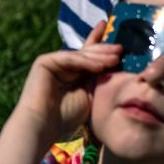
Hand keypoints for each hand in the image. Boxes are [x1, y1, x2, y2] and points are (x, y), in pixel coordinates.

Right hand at [14, 20, 121, 142]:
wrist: (42, 127)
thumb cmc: (65, 118)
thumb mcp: (89, 96)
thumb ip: (97, 80)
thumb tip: (115, 64)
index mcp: (73, 74)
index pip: (89, 56)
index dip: (101, 44)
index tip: (116, 36)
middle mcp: (63, 66)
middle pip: (86, 53)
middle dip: (104, 50)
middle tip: (121, 48)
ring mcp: (52, 62)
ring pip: (80, 55)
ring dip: (99, 56)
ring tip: (116, 58)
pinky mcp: (44, 62)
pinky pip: (70, 59)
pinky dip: (86, 62)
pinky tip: (100, 66)